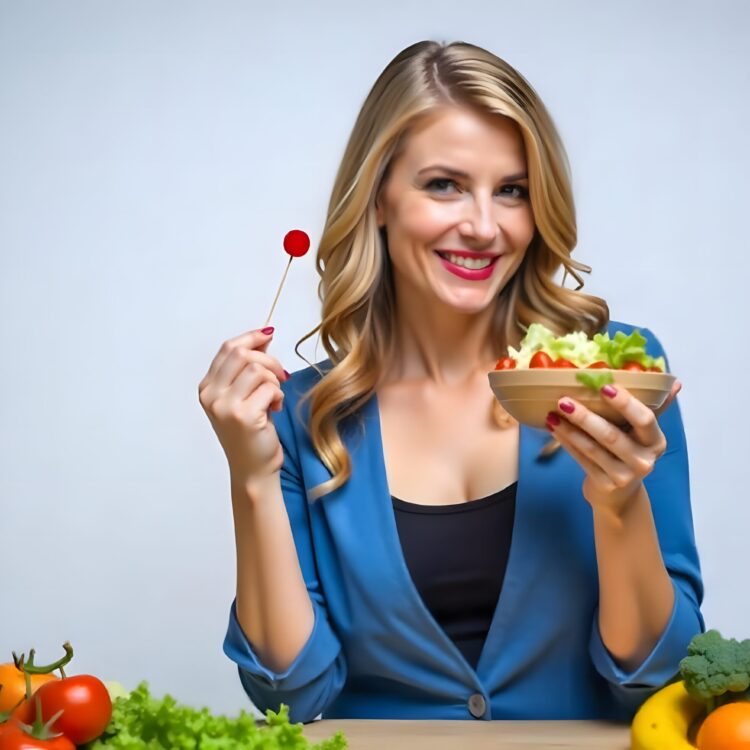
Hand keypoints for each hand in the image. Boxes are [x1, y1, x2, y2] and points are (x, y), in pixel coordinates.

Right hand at [198, 327, 288, 486]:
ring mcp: (224, 406)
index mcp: (207, 388)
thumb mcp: (242, 396)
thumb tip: (263, 337)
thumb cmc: (251, 432)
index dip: (251, 338)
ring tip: (274, 398)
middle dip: (268, 360)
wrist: (253, 468)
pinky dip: (278, 396)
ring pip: (257, 369)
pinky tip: (275, 409)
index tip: (268, 336)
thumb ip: (246, 368)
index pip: (228, 349)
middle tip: (280, 376)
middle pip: (242, 354)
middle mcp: (210, 395)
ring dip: (274, 380)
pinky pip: (269, 388)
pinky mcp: (243, 416)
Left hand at [545, 380, 681, 516]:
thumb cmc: (630, 453)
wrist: (621, 495)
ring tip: (552, 414)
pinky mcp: (605, 485)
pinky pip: (582, 460)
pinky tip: (555, 430)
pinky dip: (567, 443)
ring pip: (593, 449)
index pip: (645, 419)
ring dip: (570, 430)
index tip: (604, 386)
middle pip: (612, 435)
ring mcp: (624, 476)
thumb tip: (674, 382)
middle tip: (564, 400)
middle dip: (585, 417)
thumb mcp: (643, 434)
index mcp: (656, 441)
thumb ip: (654, 408)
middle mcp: (644, 460)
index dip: (625, 403)